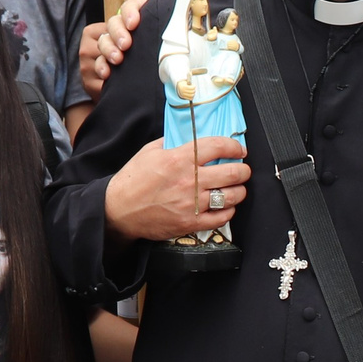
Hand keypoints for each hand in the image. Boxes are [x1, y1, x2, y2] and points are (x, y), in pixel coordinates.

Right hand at [77, 0, 148, 99]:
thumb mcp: (148, 46)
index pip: (127, 8)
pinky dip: (102, 68)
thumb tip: (174, 32)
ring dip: (109, 51)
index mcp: (123, 21)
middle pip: (112, 25)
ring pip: (102, 44)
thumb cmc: (142, 65)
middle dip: (118, 34)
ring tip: (117, 59)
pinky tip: (107, 73)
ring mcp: (95, 50)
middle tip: (126, 45)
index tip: (133, 24)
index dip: (130, 12)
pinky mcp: (90, 69)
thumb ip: (153, 36)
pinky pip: (96, 65)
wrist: (127, 93)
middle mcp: (107, 32)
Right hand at [105, 135, 248, 241]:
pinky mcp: (191, 222)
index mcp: (180, 159)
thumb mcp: (150, 152)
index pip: (218, 147)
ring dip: (239, 191)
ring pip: (232, 196)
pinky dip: (229, 211)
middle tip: (243, 169)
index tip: (239, 150)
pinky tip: (226, 206)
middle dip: (243, 170)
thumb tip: (191, 138)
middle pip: (233, 173)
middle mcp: (189, 180)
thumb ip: (172, 143)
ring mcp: (192, 203)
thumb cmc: (132, 181)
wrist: (118, 210)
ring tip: (237, 188)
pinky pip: (222, 218)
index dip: (234, 147)